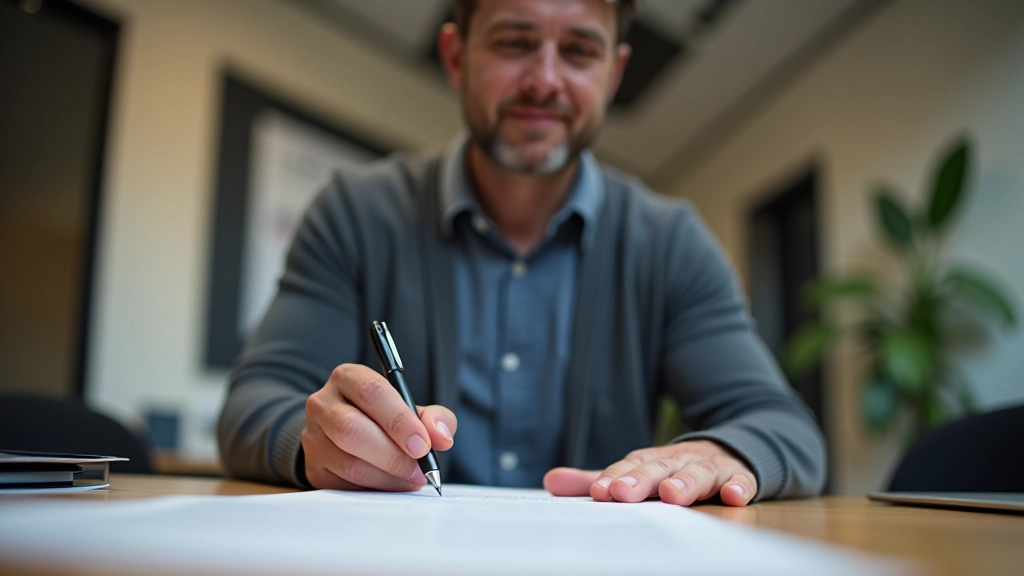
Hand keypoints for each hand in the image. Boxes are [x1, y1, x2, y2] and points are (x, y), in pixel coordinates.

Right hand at [301, 363, 456, 490]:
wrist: (346, 434)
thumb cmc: (384, 418)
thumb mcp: (412, 409)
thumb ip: (433, 418)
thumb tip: (441, 437)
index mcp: (349, 378)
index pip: (371, 393)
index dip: (399, 421)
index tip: (422, 445)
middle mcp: (323, 404)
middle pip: (352, 430)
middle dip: (393, 455)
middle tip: (419, 469)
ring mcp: (313, 437)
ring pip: (349, 463)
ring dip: (388, 477)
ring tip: (411, 478)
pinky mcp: (314, 468)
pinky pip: (345, 485)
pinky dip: (375, 489)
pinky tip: (392, 484)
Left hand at [543, 440, 755, 505]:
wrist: (731, 449)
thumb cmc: (673, 470)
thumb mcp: (637, 473)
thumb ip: (597, 480)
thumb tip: (550, 482)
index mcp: (650, 461)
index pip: (629, 468)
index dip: (614, 478)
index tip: (600, 493)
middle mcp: (677, 461)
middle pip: (658, 467)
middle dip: (641, 479)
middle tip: (622, 492)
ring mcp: (710, 467)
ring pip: (698, 472)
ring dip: (686, 482)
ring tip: (672, 494)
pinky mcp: (740, 476)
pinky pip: (742, 481)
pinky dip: (739, 487)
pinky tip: (734, 497)